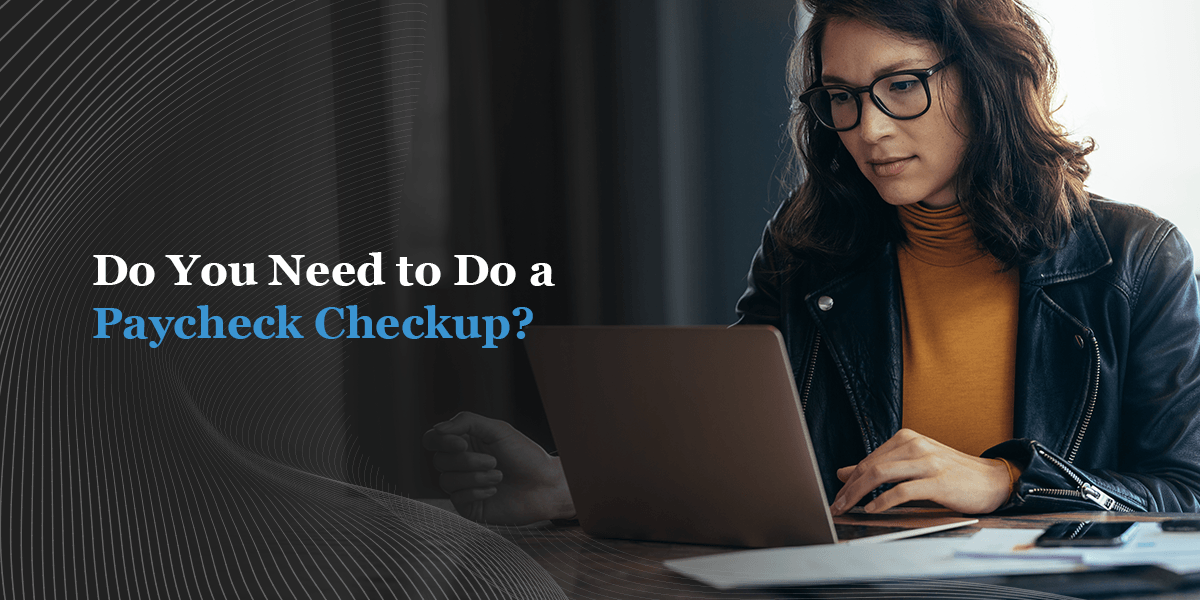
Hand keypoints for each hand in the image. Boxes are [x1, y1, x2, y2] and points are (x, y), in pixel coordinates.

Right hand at [422, 411, 574, 524]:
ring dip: (476, 477)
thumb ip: (466, 422)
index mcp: (465, 442)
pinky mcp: (469, 506)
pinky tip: (495, 490)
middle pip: (439, 460)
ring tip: (499, 476)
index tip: (462, 444)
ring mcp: (463, 485)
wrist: (545, 485)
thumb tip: (437, 429)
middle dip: (468, 461)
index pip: (433, 440)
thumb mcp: (497, 430)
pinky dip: (477, 492)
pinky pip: (457, 498)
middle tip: (494, 461)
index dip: (441, 442)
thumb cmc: (525, 455)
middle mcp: (461, 464)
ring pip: (447, 480)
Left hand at [830, 429, 1011, 515]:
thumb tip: (843, 473)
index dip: (849, 480)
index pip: (869, 459)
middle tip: (835, 505)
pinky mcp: (938, 481)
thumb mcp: (912, 465)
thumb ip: (880, 467)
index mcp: (906, 438)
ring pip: (881, 475)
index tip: (836, 496)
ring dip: (859, 494)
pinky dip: (883, 501)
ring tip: (848, 508)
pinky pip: (903, 490)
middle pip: (871, 466)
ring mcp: (927, 462)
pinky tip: (873, 510)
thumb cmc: (951, 474)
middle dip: (849, 488)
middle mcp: (915, 445)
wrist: (992, 480)